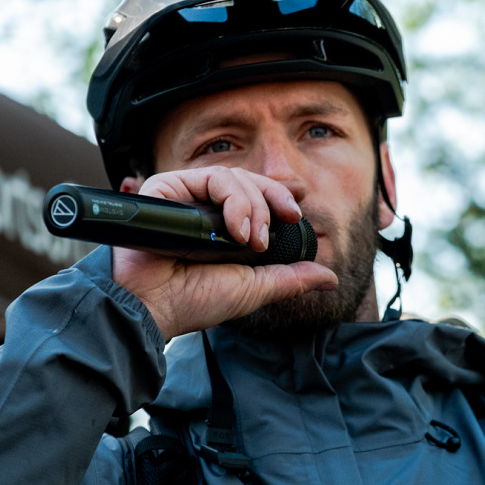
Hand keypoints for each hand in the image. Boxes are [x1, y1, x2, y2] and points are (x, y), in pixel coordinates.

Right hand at [112, 167, 337, 338]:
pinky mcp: (166, 189)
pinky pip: (208, 176)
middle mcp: (205, 207)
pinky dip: (231, 199)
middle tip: (271, 234)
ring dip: (252, 205)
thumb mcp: (255, 288)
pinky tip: (233, 229)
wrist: (154, 308)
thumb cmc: (194, 301)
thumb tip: (329, 278)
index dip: (280, 194)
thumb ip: (290, 279)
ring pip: (233, 177)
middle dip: (270, 203)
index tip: (298, 209)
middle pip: (249, 182)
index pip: (258, 196)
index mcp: (224, 226)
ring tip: (250, 239)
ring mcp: (186, 195)